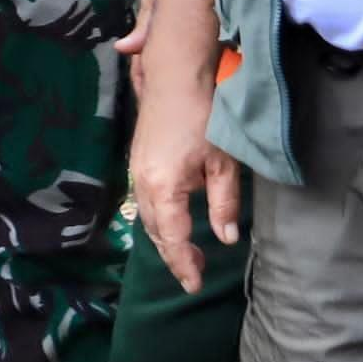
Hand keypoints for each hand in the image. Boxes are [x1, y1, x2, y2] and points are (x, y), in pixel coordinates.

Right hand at [130, 79, 243, 294]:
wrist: (176, 75)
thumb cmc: (206, 117)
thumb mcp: (224, 164)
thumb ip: (224, 204)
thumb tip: (226, 239)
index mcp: (163, 188)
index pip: (172, 238)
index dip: (184, 264)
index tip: (194, 286)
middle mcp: (143, 184)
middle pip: (155, 231)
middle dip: (173, 254)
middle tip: (195, 272)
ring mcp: (136, 171)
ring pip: (148, 216)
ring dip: (165, 237)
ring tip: (188, 251)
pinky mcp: (138, 160)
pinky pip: (146, 201)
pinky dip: (159, 218)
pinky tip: (175, 219)